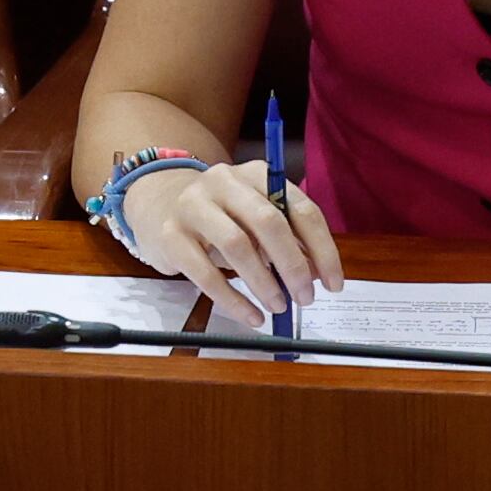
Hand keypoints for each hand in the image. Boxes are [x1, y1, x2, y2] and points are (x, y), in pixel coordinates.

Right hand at [119, 161, 345, 331]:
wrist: (156, 204)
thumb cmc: (220, 216)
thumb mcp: (255, 218)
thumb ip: (288, 240)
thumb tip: (318, 275)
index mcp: (257, 175)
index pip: (301, 209)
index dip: (323, 249)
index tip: (335, 284)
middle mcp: (225, 182)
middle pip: (268, 223)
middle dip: (294, 266)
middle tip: (306, 298)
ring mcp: (193, 206)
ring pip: (237, 246)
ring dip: (264, 283)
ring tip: (278, 307)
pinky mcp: (170, 235)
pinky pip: (206, 274)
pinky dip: (233, 300)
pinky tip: (251, 315)